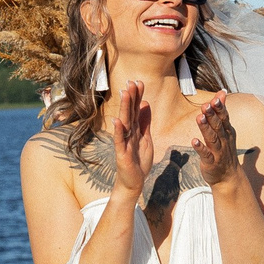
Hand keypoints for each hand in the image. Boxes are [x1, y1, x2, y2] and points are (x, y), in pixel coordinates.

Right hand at [108, 80, 153, 201]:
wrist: (133, 181)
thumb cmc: (138, 161)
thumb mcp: (146, 139)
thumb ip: (145, 122)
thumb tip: (146, 104)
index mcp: (135, 129)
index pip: (136, 110)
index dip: (138, 97)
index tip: (139, 82)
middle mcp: (128, 133)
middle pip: (130, 112)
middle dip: (131, 97)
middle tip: (131, 82)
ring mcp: (124, 142)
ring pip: (125, 122)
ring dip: (125, 108)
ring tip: (125, 93)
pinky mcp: (121, 154)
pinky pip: (119, 140)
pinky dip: (118, 130)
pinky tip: (118, 120)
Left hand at [193, 92, 239, 186]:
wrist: (228, 177)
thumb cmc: (224, 150)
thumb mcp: (225, 129)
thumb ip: (221, 111)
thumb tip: (222, 93)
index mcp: (227, 132)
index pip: (224, 117)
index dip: (220, 108)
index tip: (216, 97)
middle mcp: (224, 140)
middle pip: (218, 126)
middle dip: (212, 115)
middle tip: (205, 105)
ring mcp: (218, 152)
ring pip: (212, 139)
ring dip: (205, 129)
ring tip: (199, 118)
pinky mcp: (211, 163)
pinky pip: (205, 155)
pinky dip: (200, 148)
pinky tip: (194, 141)